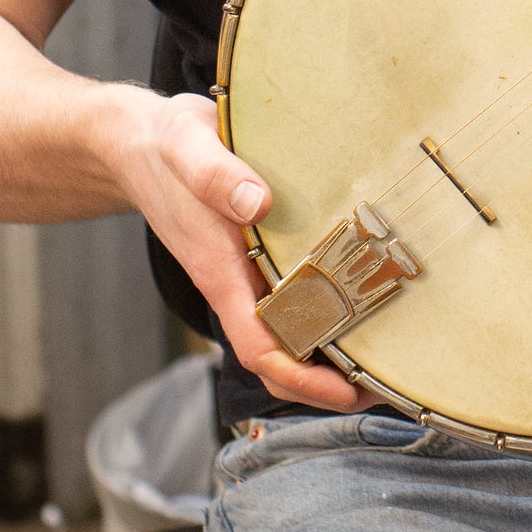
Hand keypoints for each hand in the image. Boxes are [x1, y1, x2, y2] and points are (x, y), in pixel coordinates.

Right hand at [105, 89, 365, 412]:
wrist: (138, 139)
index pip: (260, 345)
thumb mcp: (187, 145)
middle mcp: (234, 281)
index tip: (349, 392)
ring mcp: (244, 271)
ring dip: (334, 350)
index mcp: (218, 270)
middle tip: (393, 385)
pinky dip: (329, 309)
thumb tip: (258, 203)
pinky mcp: (255, 252)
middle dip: (330, 381)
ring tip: (393, 353)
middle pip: (281, 355)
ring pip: (290, 330)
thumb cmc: (163, 145)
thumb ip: (215, 174)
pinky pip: (293, 296)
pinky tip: (367, 300)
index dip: (303, 377)